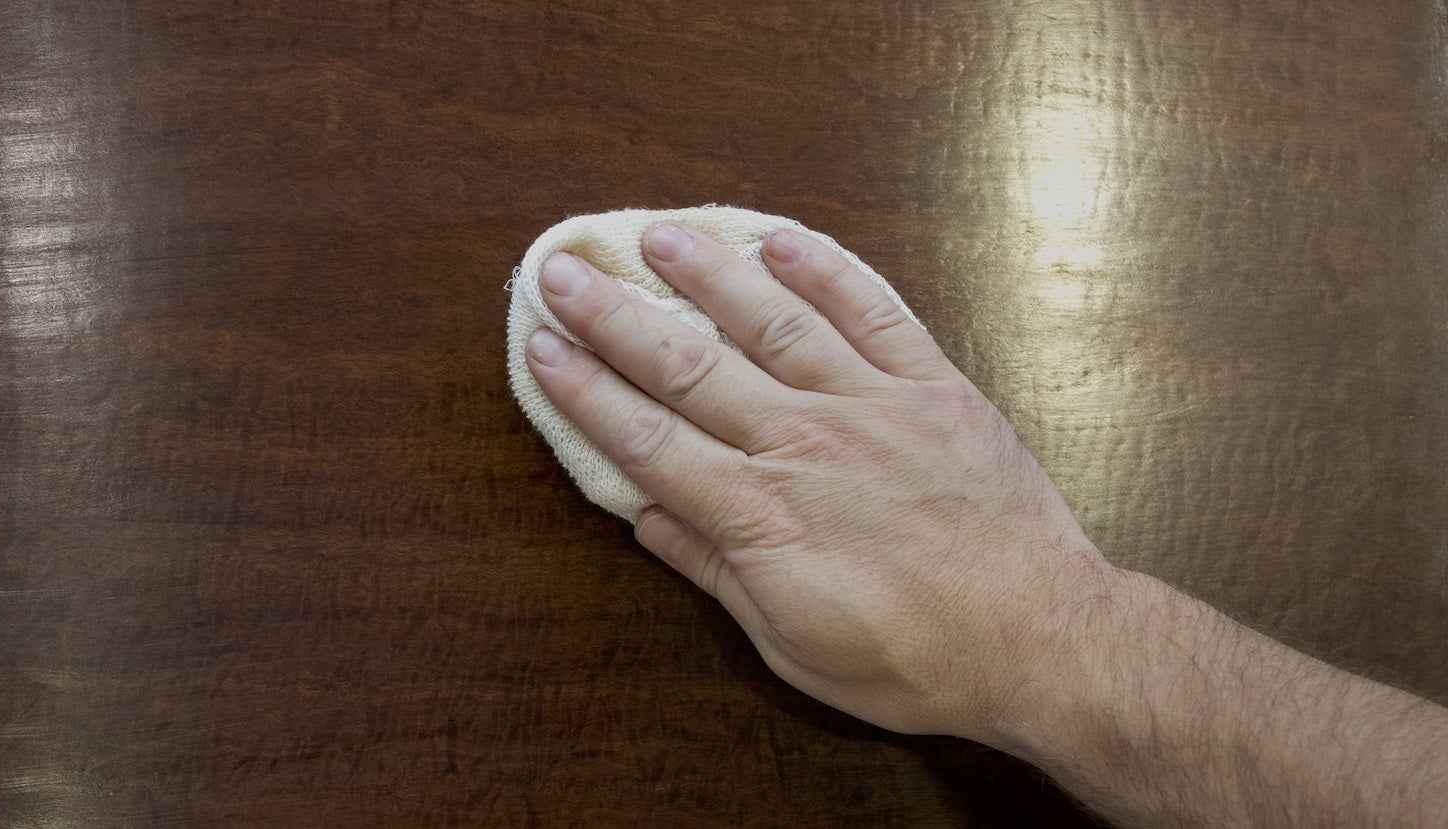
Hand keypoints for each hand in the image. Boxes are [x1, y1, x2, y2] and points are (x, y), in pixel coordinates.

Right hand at [524, 221, 1117, 738]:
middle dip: (617, 316)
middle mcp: (805, 445)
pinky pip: (874, 312)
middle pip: (690, 366)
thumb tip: (646, 519)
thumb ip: (715, 571)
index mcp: (761, 515)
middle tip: (565, 269)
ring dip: (709, 274)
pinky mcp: (933, 387)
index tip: (541, 348)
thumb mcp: (792, 642)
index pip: (648, 438)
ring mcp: (872, 406)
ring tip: (658, 235)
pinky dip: (827, 271)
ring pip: (773, 321)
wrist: (1039, 638)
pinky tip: (783, 241)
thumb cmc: (914, 657)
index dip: (586, 391)